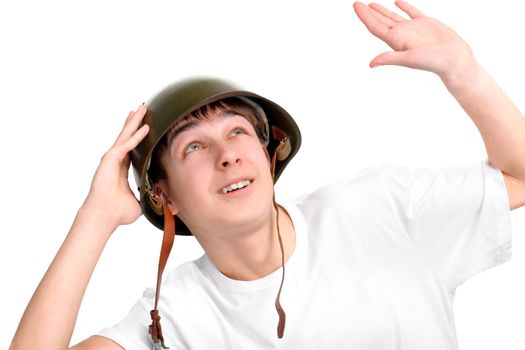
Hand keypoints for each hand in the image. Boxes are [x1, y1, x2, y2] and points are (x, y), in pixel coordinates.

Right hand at [82, 105, 149, 228]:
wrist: (104, 217)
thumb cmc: (117, 213)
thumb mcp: (139, 202)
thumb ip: (148, 197)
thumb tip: (161, 202)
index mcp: (120, 168)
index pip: (130, 147)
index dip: (136, 136)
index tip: (144, 125)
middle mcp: (115, 161)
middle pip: (127, 137)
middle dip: (134, 122)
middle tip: (142, 108)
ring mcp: (111, 159)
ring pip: (124, 136)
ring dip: (133, 122)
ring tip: (140, 109)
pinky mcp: (110, 160)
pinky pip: (125, 145)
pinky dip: (135, 137)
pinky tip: (145, 128)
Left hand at [353, 1, 475, 79]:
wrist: (454, 60)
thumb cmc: (433, 62)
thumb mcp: (408, 59)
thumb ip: (389, 58)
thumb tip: (371, 64)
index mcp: (395, 41)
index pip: (375, 26)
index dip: (364, 16)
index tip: (355, 5)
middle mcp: (401, 34)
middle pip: (380, 21)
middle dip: (368, 12)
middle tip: (356, 3)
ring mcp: (413, 29)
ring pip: (393, 16)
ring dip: (381, 10)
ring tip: (371, 4)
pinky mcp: (425, 23)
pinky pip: (411, 12)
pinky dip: (404, 6)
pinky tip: (397, 2)